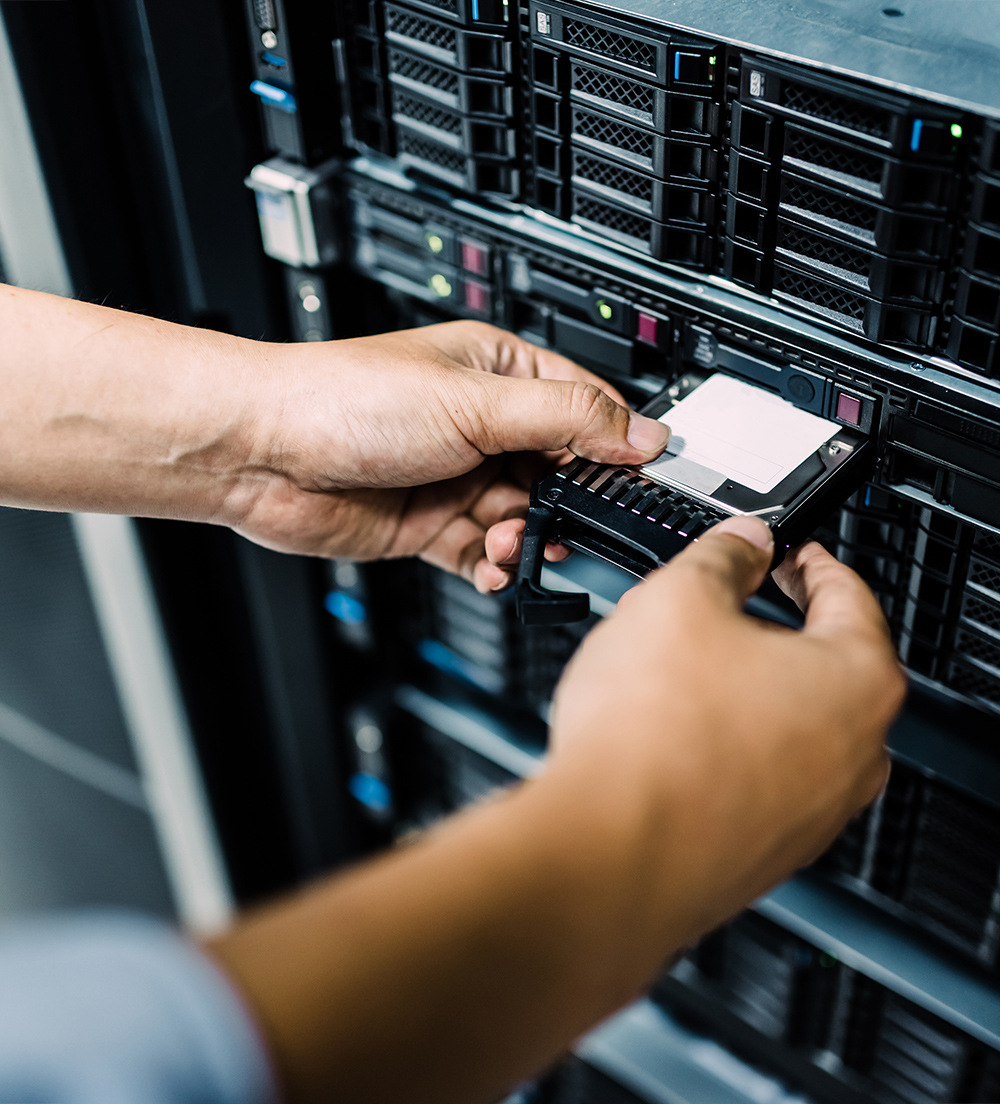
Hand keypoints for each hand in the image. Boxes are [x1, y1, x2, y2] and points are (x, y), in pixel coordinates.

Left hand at [234, 321, 668, 590]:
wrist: (261, 454)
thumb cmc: (346, 401)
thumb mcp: (475, 402)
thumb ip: (566, 421)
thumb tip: (641, 432)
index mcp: (499, 373)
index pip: (584, 408)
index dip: (615, 445)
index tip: (639, 482)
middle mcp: (482, 424)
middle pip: (560, 472)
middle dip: (569, 504)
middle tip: (571, 525)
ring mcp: (457, 477)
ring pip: (525, 518)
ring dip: (528, 537)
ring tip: (512, 540)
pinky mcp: (431, 524)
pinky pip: (484, 554)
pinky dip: (496, 567)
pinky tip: (495, 567)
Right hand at [543, 516, 905, 955]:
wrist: (608, 854)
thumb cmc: (652, 741)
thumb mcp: (679, 600)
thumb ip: (722, 557)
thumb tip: (742, 544)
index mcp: (856, 682)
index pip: (848, 594)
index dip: (806, 559)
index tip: (783, 551)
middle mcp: (853, 755)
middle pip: (819, 663)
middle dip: (765, 628)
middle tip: (714, 608)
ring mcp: (813, 811)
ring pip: (783, 723)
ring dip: (738, 690)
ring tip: (671, 674)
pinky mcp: (766, 848)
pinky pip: (753, 775)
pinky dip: (720, 745)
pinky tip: (663, 735)